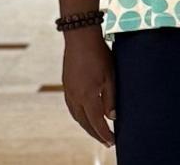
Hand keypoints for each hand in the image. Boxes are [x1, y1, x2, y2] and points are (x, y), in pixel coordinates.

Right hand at [61, 30, 115, 146]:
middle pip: (85, 122)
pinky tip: (84, 115)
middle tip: (106, 141)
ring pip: (76, 116)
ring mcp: (69, 91)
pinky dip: (79, 116)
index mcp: (87, 96)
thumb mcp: (111, 76)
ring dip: (86, 126)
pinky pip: (72, 107)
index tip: (112, 142)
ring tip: (96, 131)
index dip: (104, 134)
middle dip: (95, 133)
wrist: (80, 37)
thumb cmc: (99, 55)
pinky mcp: (66, 85)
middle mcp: (75, 97)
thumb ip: (111, 98)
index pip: (97, 122)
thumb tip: (112, 117)